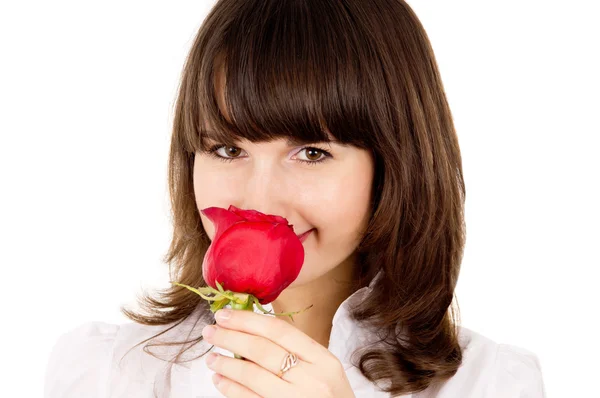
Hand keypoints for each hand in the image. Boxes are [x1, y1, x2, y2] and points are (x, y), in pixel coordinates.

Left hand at [201, 308, 355, 397]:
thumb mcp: (324, 370)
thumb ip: (295, 351)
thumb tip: (249, 331)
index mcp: (322, 359)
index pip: (279, 330)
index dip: (247, 320)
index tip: (225, 315)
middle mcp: (311, 379)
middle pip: (261, 350)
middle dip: (230, 338)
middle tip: (209, 331)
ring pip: (251, 375)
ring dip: (225, 365)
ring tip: (211, 358)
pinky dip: (230, 389)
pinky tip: (220, 381)